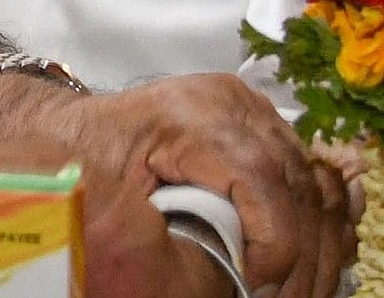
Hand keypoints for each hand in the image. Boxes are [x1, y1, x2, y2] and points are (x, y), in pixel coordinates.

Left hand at [0, 72, 348, 297]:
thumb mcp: (116, 214)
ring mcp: (250, 110)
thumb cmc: (79, 169)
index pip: (265, 178)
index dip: (277, 242)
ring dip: (318, 243)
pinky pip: (307, 171)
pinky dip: (318, 217)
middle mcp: (232, 104)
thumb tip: (233, 281)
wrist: (65, 133)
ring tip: (301, 289)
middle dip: (303, 256)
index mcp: (195, 115)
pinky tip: (319, 256)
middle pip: (298, 183)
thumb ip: (177, 247)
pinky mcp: (257, 124)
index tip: (259, 288)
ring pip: (313, 180)